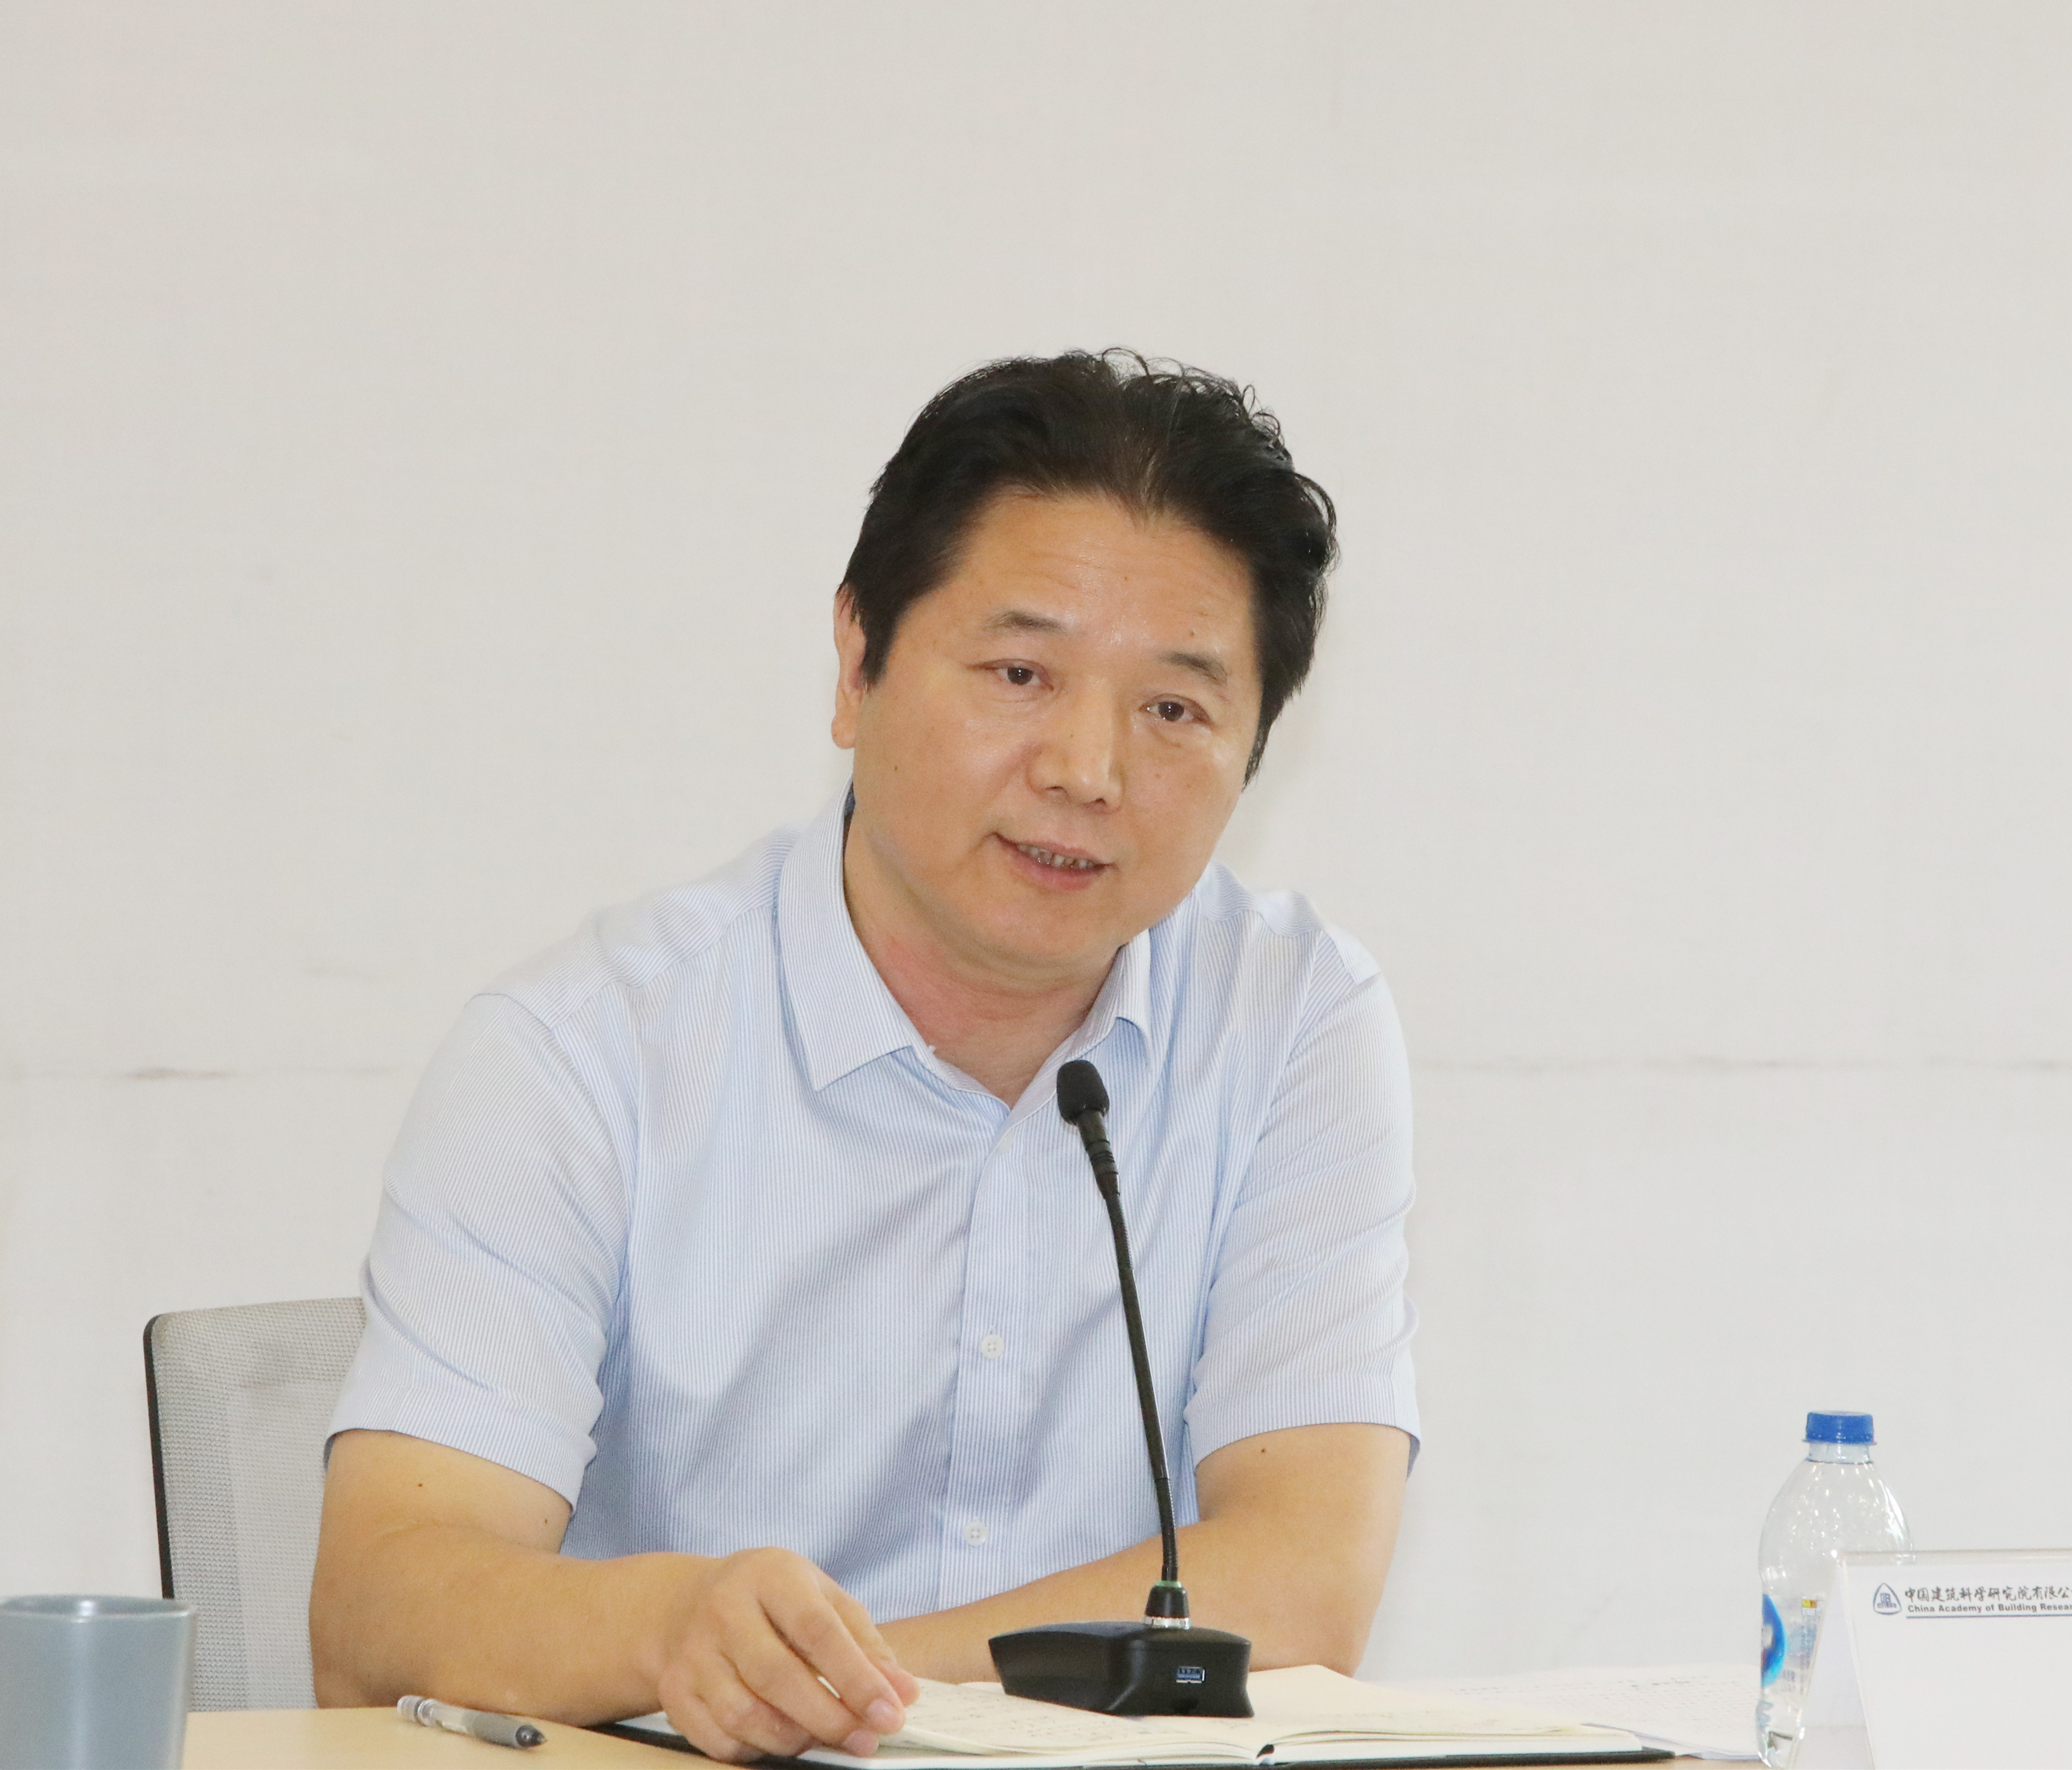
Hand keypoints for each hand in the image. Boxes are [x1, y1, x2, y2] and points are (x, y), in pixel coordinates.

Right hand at [654, 1547, 921, 1761]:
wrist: (684, 1604)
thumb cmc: (768, 1600)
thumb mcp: (820, 1597)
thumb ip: (864, 1642)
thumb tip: (903, 1692)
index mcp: (769, 1575)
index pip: (817, 1629)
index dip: (857, 1677)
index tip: (890, 1712)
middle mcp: (724, 1610)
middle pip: (777, 1677)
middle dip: (829, 1718)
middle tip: (864, 1741)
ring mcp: (692, 1653)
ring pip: (744, 1716)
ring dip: (794, 1739)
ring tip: (824, 1738)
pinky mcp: (674, 1692)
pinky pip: (718, 1740)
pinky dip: (757, 1750)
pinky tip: (780, 1739)